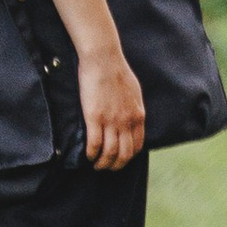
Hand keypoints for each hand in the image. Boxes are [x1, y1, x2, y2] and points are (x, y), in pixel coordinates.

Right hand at [76, 43, 146, 169]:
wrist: (104, 59)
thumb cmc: (118, 71)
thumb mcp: (135, 92)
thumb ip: (134, 108)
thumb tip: (133, 117)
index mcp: (138, 115)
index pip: (137, 146)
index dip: (128, 156)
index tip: (120, 159)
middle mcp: (127, 121)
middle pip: (125, 154)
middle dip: (116, 165)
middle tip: (106, 167)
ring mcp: (111, 121)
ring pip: (110, 153)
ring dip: (102, 163)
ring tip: (96, 164)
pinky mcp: (95, 118)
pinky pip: (94, 144)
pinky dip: (91, 154)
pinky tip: (87, 156)